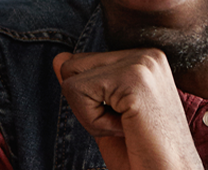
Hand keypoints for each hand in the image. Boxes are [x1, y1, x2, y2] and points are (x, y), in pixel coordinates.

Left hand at [53, 50, 202, 169]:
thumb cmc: (142, 152)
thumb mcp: (104, 114)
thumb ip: (84, 84)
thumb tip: (59, 58)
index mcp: (144, 58)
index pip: (82, 63)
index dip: (90, 99)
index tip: (124, 120)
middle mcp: (147, 54)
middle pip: (72, 65)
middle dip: (86, 104)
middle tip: (124, 125)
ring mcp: (143, 63)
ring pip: (71, 78)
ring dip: (89, 114)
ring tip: (125, 127)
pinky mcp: (134, 78)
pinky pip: (77, 92)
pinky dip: (92, 121)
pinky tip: (125, 129)